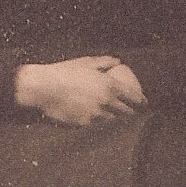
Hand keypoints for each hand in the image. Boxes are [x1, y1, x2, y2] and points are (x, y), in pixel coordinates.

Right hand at [17, 57, 140, 127]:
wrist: (41, 89)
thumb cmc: (64, 72)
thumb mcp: (86, 62)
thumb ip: (105, 62)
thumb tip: (118, 62)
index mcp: (110, 87)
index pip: (134, 98)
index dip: (141, 102)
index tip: (144, 104)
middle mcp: (105, 103)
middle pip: (125, 113)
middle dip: (130, 112)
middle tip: (132, 112)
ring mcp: (94, 116)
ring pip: (111, 121)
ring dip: (114, 118)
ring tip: (114, 116)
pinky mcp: (82, 125)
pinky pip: (95, 125)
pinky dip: (98, 122)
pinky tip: (95, 118)